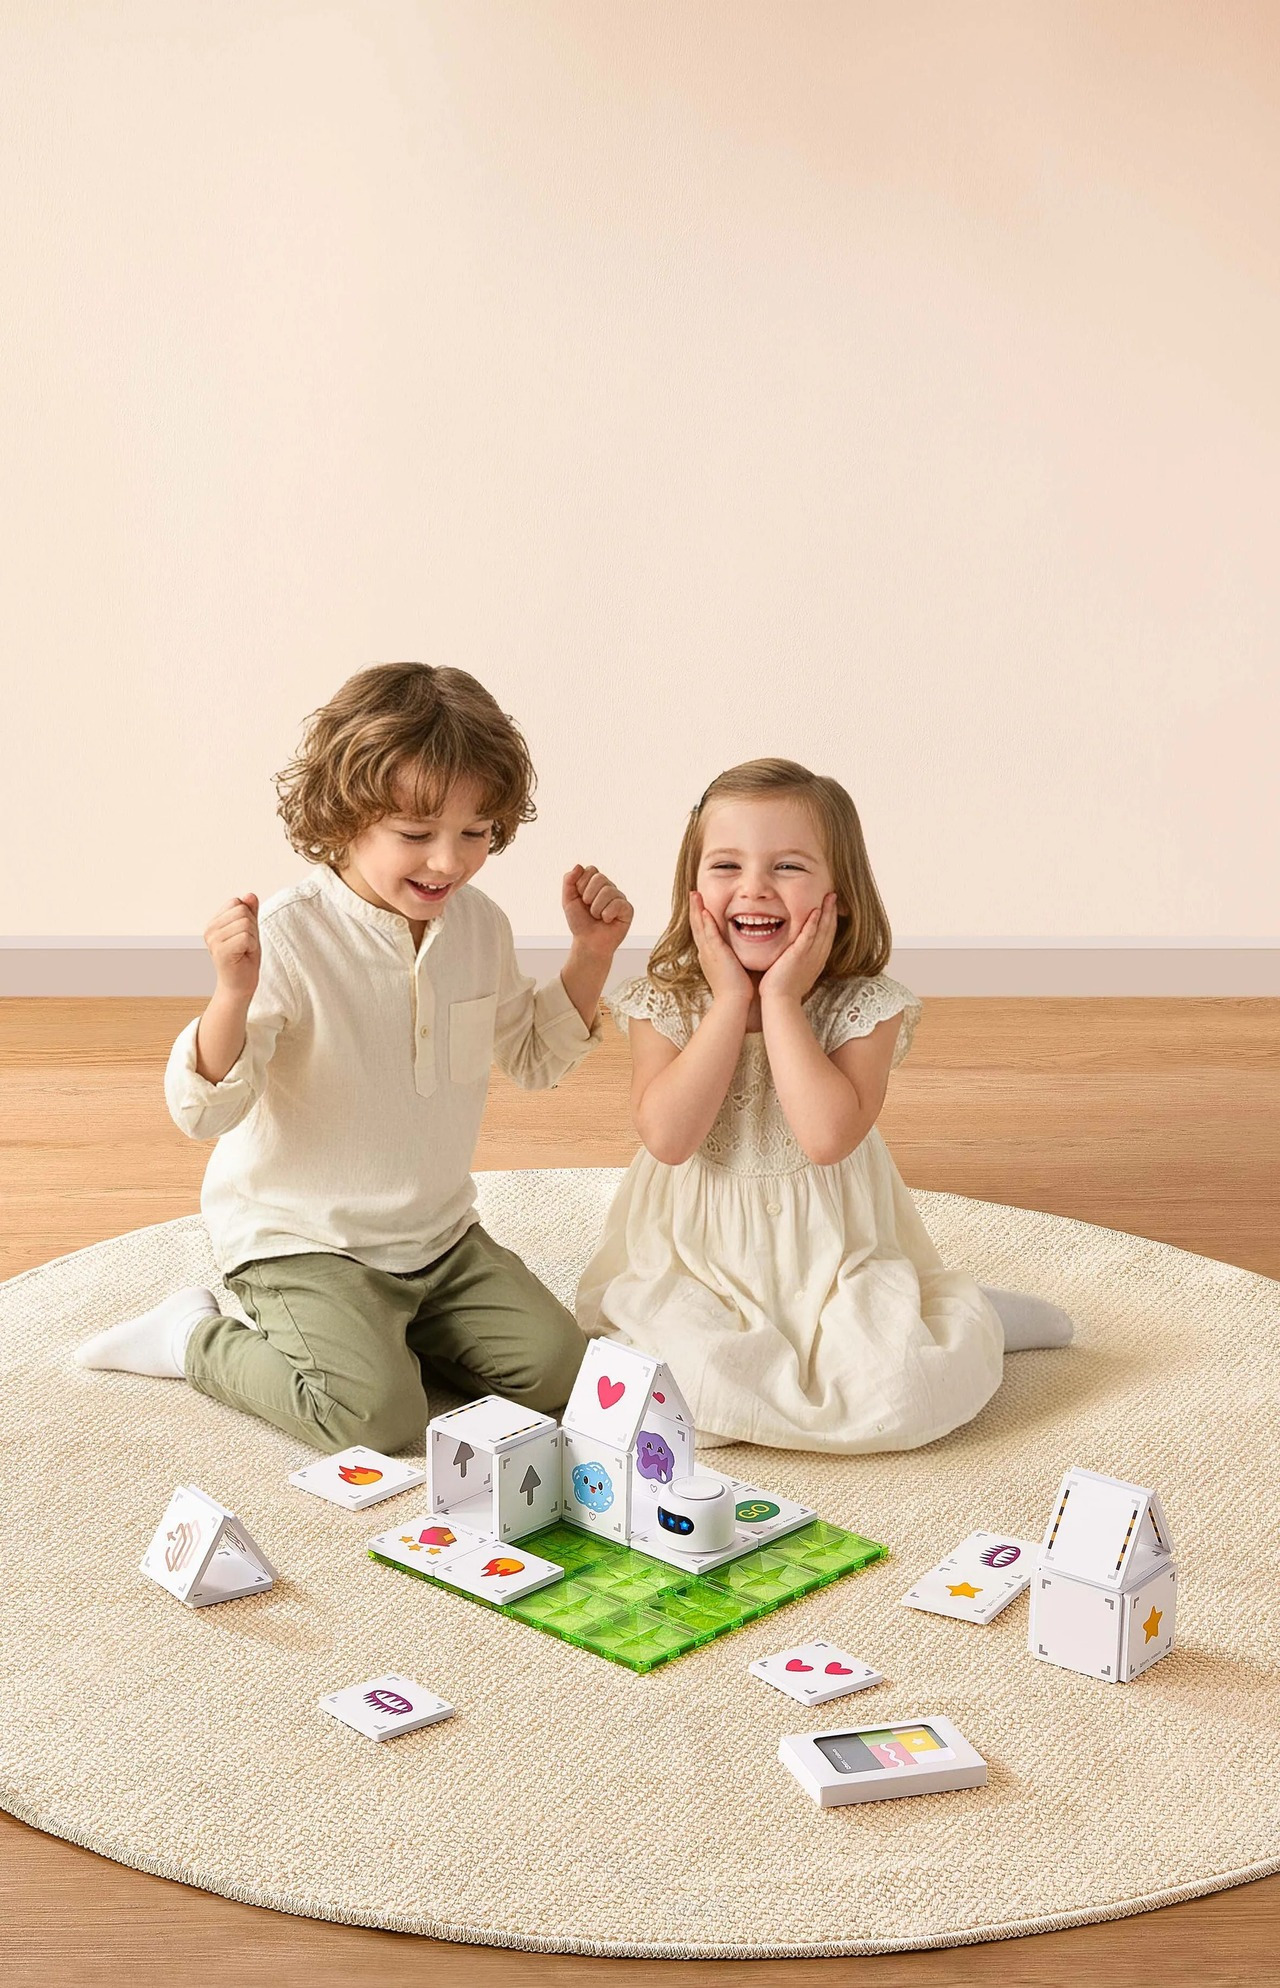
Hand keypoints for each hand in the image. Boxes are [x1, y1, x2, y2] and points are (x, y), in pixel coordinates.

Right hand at [204, 894, 260, 1002]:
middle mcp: (210, 930)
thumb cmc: (244, 960)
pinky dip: (252, 946)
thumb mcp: (250, 931)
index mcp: (214, 923)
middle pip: (242, 911)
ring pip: (246, 923)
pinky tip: (244, 956)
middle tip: (246, 945)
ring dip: (253, 938)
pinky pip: (246, 937)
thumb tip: (250, 895)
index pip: (237, 902)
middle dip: (252, 928)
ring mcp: (213, 940)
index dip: (248, 918)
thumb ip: (250, 912)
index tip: (244, 936)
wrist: (239, 986)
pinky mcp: (221, 950)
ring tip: (244, 951)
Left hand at [562, 865, 633, 958]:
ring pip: (608, 891)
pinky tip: (607, 921)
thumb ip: (569, 881)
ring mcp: (620, 898)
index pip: (591, 870)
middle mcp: (609, 888)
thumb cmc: (580, 922)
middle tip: (588, 909)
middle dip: (588, 896)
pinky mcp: (628, 909)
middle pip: (600, 878)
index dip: (582, 884)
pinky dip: (607, 914)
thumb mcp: (568, 900)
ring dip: (596, 908)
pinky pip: (618, 903)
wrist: (588, 942)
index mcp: (596, 883)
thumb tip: (578, 866)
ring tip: (597, 917)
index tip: (580, 899)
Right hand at [689, 890, 753, 1005]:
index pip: (702, 932)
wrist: (733, 1002)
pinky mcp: (716, 955)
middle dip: (694, 909)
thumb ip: (734, 957)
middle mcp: (706, 953)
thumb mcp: (732, 968)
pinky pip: (709, 935)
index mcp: (709, 956)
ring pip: (699, 927)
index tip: (700, 905)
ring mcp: (709, 953)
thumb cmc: (736, 989)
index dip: (699, 918)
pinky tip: (704, 911)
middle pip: (696, 926)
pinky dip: (706, 923)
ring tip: (694, 895)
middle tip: (693, 894)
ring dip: (696, 910)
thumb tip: (740, 951)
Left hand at [758, 893, 837, 1004]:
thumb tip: (794, 953)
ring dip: (827, 912)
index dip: (831, 921)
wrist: (780, 1000)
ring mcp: (810, 956)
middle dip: (832, 912)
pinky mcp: (798, 955)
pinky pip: (808, 936)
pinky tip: (816, 911)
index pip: (827, 937)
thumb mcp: (796, 971)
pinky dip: (813, 923)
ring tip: (830, 896)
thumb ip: (798, 960)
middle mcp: (817, 957)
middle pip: (829, 930)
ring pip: (822, 930)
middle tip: (834, 896)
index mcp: (817, 960)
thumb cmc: (783, 989)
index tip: (831, 907)